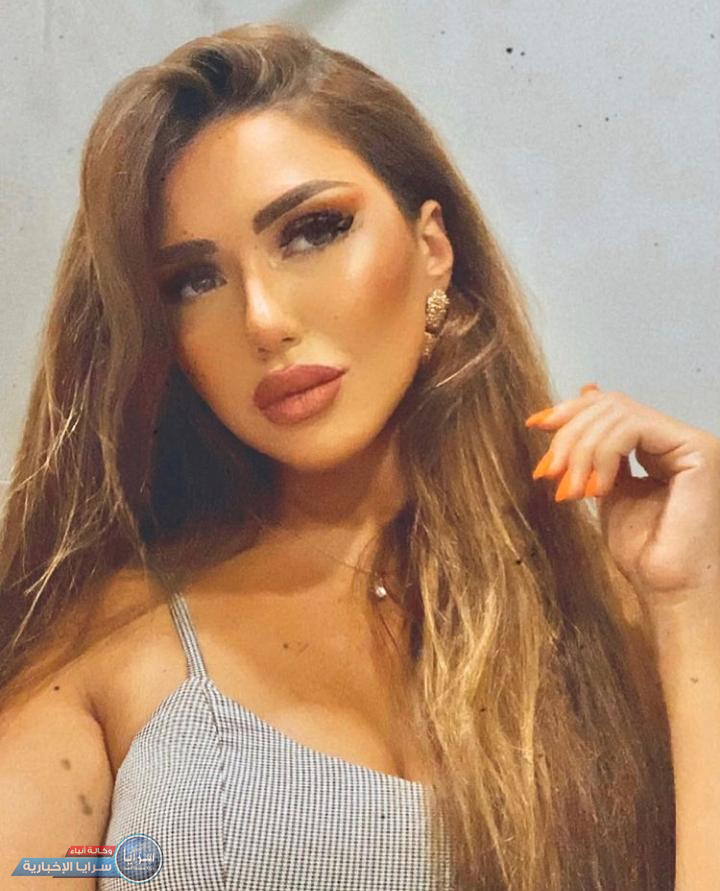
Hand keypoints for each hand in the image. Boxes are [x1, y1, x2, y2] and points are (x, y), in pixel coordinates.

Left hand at [525, 384, 719, 614]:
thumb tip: (580, 400)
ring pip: (618, 413)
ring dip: (581, 450)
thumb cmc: (642, 553)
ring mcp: (691, 443)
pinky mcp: (697, 451)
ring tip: (571, 489)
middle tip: (551, 472)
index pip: (611, 407)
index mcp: (661, 445)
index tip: (535, 425)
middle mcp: (679, 439)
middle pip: (611, 405)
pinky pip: (633, 428)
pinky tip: (597, 489)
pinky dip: (604, 454)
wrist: (668, 590)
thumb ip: (597, 453)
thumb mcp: (606, 489)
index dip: (570, 412)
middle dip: (570, 435)